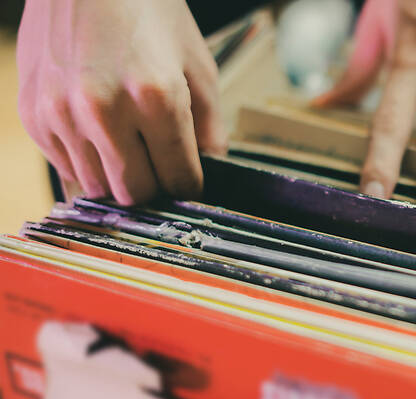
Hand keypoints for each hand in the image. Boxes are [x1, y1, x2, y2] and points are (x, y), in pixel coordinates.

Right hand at [17, 0, 225, 204]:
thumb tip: (211, 171)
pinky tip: (100, 133)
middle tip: (161, 167)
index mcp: (155, 96)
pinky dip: (87, 163)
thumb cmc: (148, 14)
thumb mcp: (197, 65)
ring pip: (98, 188)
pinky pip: (65, 168)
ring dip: (118, 177)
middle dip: (155, 187)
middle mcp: (104, 109)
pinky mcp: (34, 115)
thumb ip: (209, 127)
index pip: (178, 179)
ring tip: (129, 144)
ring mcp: (62, 114)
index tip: (189, 184)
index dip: (189, 187)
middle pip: (135, 193)